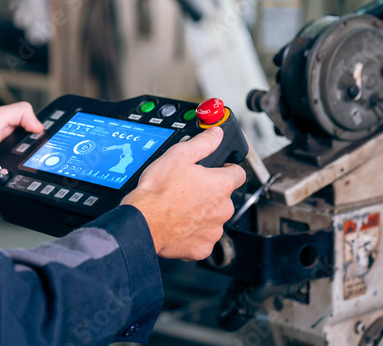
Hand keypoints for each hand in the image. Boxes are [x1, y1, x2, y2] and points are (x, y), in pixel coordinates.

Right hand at [122, 127, 245, 260]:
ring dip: (203, 214)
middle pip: (224, 197)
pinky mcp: (202, 248)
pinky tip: (179, 224)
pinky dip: (194, 233)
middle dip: (211, 193)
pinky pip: (203, 238)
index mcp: (221, 185)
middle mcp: (223, 209)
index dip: (228, 169)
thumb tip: (216, 134)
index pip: (239, 173)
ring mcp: (214, 230)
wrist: (144, 221)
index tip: (219, 170)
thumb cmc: (159, 191)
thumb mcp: (179, 155)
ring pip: (214, 218)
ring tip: (181, 207)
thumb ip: (203, 143)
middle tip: (189, 189)